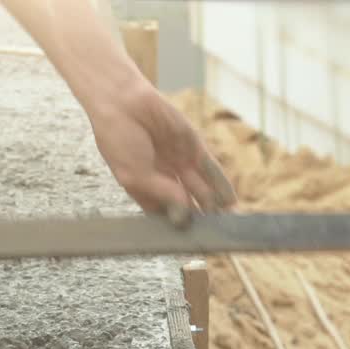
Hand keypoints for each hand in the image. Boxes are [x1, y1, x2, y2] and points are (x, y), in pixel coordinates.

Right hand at [86, 82, 235, 225]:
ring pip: (202, 189)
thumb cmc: (118, 140)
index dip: (178, 228)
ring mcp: (180, 162)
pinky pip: (211, 169)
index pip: (166, 214)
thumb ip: (164, 194)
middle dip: (201, 219)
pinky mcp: (194, 146)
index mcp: (145, 189)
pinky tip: (231, 201)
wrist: (122, 102)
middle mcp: (165, 178)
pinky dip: (221, 184)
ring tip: (228, 224)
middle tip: (216, 237)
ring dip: (214, 206)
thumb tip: (185, 214)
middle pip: (188, 204)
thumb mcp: (136, 176)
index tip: (191, 243)